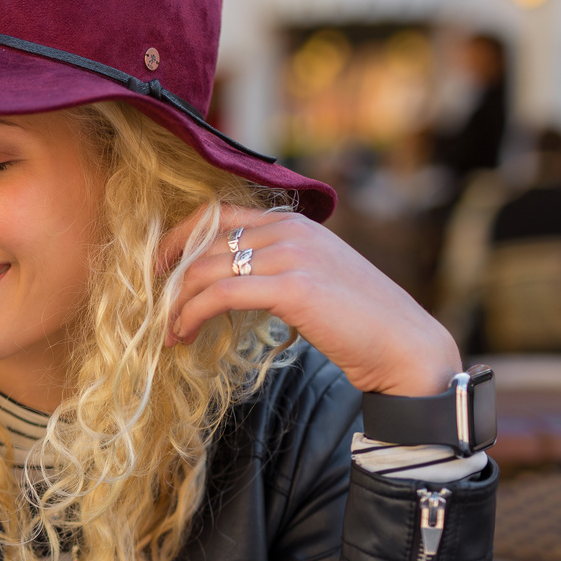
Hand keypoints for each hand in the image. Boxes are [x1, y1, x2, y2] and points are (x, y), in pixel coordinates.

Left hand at [160, 207, 462, 396]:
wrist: (403, 345)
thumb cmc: (358, 321)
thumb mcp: (314, 279)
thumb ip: (277, 268)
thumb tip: (230, 284)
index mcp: (294, 222)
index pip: (218, 215)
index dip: (179, 238)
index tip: (157, 267)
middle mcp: (291, 230)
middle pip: (205, 243)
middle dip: (171, 278)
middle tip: (157, 310)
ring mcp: (292, 255)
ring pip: (205, 270)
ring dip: (177, 304)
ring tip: (169, 333)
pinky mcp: (292, 287)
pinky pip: (219, 295)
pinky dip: (192, 315)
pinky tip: (184, 336)